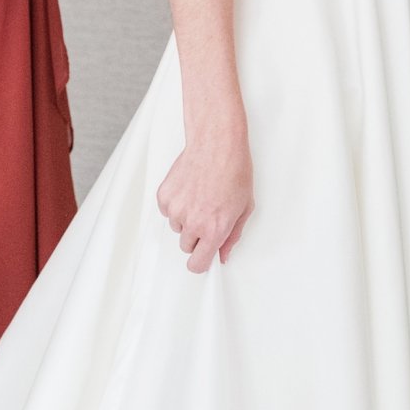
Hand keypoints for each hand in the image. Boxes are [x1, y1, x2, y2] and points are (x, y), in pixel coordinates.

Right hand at [156, 118, 254, 271]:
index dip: (201, 262)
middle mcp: (192, 223)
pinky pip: (167, 211)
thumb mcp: (244, 209)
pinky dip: (176, 204)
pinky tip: (190, 189)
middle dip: (197, 237)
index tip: (203, 257)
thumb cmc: (234, 171)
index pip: (197, 264)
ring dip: (187, 219)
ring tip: (201, 197)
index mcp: (214, 230)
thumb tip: (223, 254)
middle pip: (186, 246)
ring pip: (177, 227)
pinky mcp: (164, 196)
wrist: (216, 145)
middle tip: (208, 216)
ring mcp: (175, 209)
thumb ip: (232, 236)